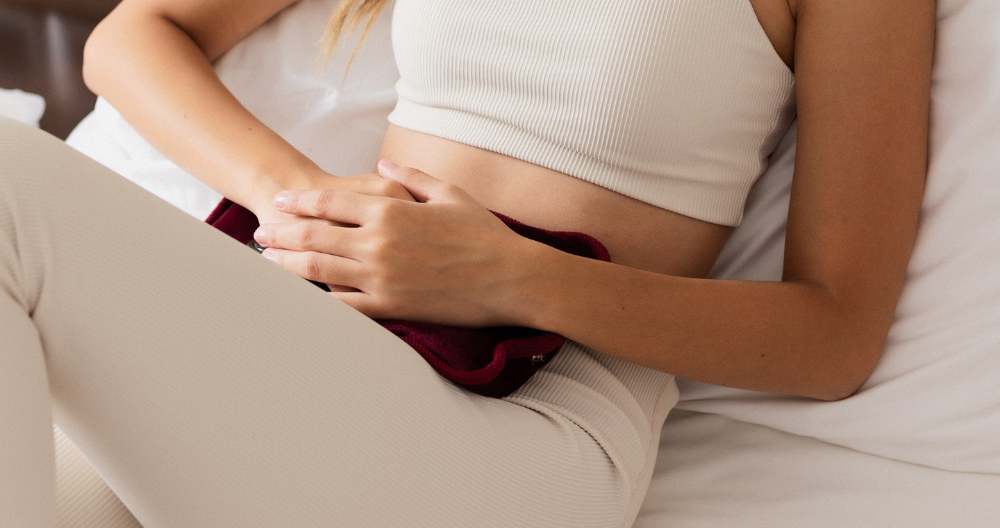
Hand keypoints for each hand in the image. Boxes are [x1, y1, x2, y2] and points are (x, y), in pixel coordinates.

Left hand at [252, 161, 543, 326]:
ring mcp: (381, 277)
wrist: (510, 278)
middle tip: (261, 233)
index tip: (280, 201)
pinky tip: (303, 297)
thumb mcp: (449, 193)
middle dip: (282, 234)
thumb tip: (382, 166)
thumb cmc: (484, 234)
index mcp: (391, 210)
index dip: (299, 201)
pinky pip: (344, 305)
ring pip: (319, 271)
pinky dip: (319, 300)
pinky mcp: (390, 306)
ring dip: (288, 265)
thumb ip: (411, 176)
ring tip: (268, 262)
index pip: (330, 203)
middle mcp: (378, 242)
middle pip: (314, 236)